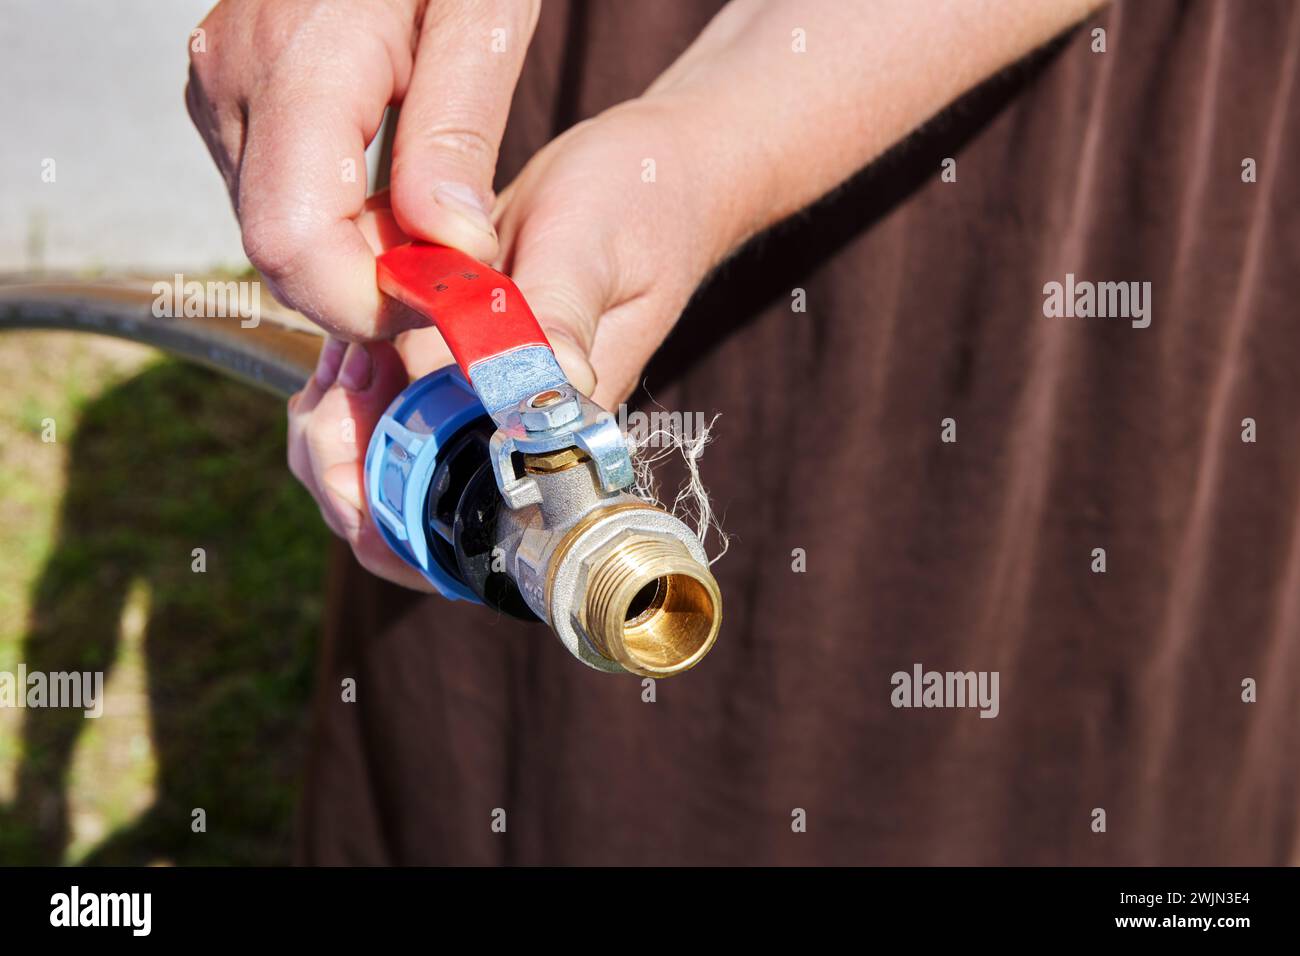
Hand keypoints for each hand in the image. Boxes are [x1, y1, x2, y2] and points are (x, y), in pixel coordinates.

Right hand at [186, 0, 539, 338]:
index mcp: (299, 63)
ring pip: (275, 230)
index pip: (295, 242)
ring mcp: (220, 89)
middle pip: (279, 250)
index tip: (444, 302)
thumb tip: (452, 246)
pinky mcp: (230, 97)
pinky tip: (391, 198)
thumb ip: (458, 132)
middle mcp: (234, 83)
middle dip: (367, 287)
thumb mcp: (483, 17)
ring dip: (355, 257)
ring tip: (432, 222)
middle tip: (452, 270)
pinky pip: (274, 194)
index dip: (366, 302)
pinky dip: (336, 222)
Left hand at [288, 98, 740, 586]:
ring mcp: (475, 407)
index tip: (352, 430)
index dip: (394, 514)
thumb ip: (559, 314)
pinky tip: (341, 340)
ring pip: (379, 470)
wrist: (654, 176)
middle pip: (403, 519)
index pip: (472, 531)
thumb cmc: (642, 207)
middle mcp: (509, 435)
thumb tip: (541, 385)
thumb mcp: (592, 248)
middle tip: (328, 389)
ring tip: (334, 363)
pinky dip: (339, 387)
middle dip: (339, 470)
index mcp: (554, 433)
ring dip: (333, 428)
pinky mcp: (452, 368)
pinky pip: (377, 409)